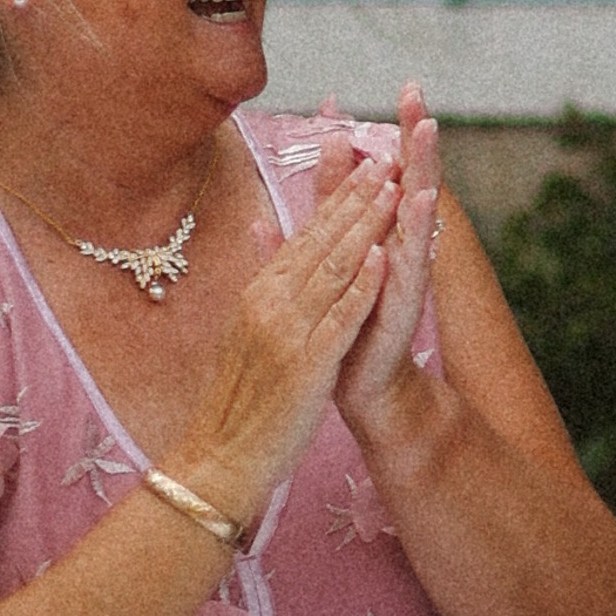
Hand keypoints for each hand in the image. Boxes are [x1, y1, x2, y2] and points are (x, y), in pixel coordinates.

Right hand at [180, 151, 396, 514]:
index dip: (338, 198)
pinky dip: (363, 285)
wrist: (220, 457)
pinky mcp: (306, 364)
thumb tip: (267, 238)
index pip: (304, 235)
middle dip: (356, 197)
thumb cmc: (241, 398)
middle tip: (387, 158)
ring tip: (394, 190)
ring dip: (366, 227)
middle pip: (320, 241)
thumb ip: (264, 282)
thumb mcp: (249, 331)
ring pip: (333, 268)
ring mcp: (287, 332)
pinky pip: (340, 318)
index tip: (366, 163)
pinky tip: (385, 257)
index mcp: (259, 293)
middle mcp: (269, 303)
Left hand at [335, 85, 444, 437]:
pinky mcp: (401, 302)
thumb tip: (329, 144)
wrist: (357, 381)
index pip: (394, 171)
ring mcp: (406, 273)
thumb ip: (328, 201)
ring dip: (423, 172)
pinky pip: (409, 262)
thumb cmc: (347, 316)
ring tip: (427, 135)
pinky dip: (414, 232)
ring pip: (417, 214)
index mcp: (384, 231)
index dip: (399, 130)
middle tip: (419, 95)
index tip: (406, 85)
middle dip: (416, 138)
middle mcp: (402, 245)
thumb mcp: (332, 247)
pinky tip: (419, 206)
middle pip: (413, 181)